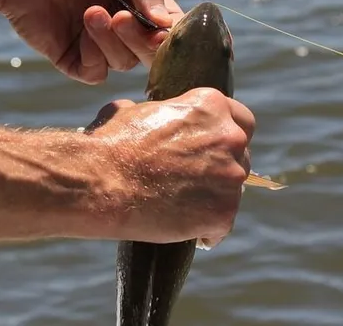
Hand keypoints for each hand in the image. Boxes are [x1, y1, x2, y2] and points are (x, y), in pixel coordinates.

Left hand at [0, 0, 184, 83]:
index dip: (172, 34)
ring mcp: (99, 44)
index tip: (163, 30)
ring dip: (110, 39)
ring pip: (125, 63)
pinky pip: (97, 73)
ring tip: (89, 12)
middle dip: (141, 39)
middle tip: (121, 17)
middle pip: (152, 53)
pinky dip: (93, 55)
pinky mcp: (74, 59)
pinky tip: (80, 29)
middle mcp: (125, 25)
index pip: (172, 27)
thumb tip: (167, 24)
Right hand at [84, 88, 254, 246]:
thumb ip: (150, 112)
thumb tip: (135, 111)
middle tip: (196, 182)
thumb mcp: (130, 112)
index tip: (215, 150)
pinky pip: (221, 226)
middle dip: (221, 169)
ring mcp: (230, 177)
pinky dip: (207, 231)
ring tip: (187, 210)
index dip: (226, 136)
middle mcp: (229, 137)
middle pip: (240, 157)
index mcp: (211, 106)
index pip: (241, 120)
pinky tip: (192, 235)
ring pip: (233, 191)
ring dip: (214, 198)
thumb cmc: (109, 144)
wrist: (101, 182)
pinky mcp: (223, 213)